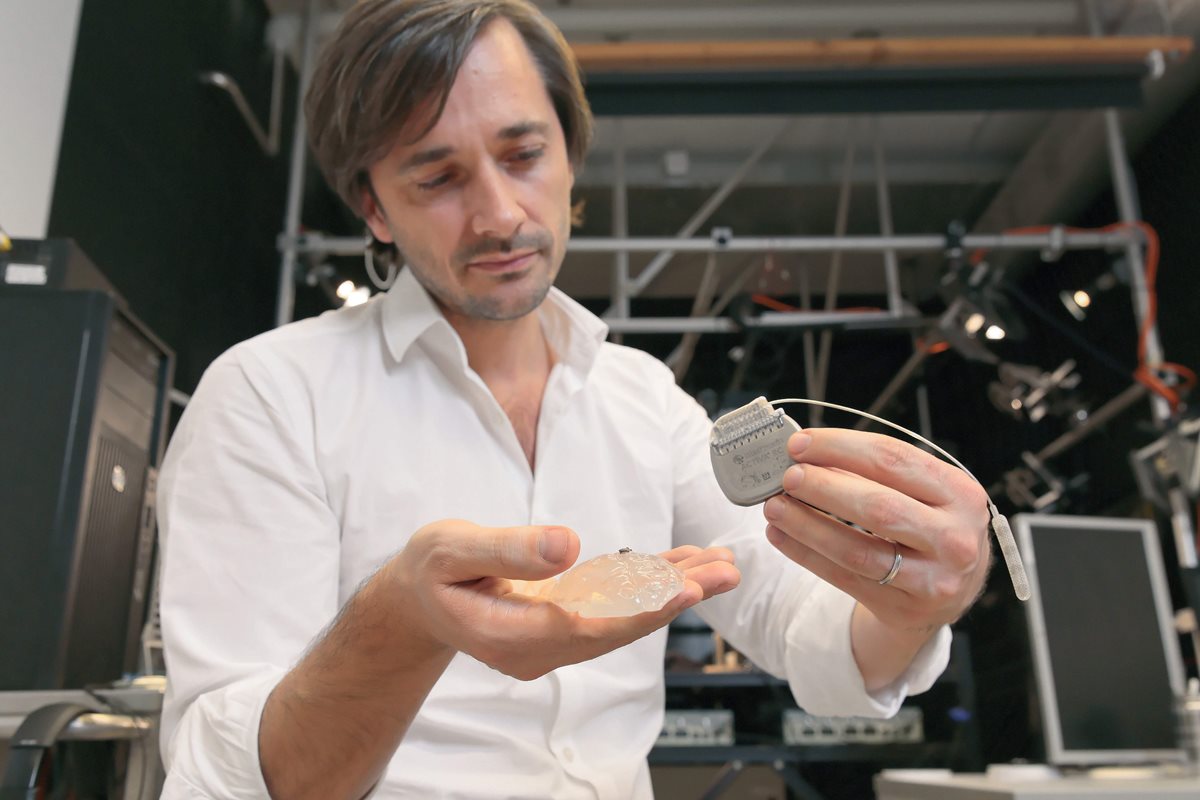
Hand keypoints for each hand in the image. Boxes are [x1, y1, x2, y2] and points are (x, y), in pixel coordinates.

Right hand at [386, 520, 739, 679]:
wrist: (418, 602)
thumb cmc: (430, 571)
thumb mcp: (453, 549)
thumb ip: (507, 548)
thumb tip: (564, 544)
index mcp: (512, 635)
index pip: (589, 626)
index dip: (640, 608)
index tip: (684, 588)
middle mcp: (541, 647)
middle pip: (618, 626)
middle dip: (674, 598)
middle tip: (724, 572)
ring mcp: (554, 640)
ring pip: (623, 617)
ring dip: (671, 591)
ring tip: (721, 566)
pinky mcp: (564, 622)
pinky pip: (614, 606)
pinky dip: (649, 584)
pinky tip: (685, 565)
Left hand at [761, 429, 990, 632]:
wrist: (953, 588)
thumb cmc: (930, 523)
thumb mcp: (926, 492)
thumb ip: (877, 471)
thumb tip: (807, 453)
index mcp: (961, 494)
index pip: (893, 460)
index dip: (840, 448)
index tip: (799, 443)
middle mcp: (954, 538)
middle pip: (878, 507)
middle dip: (823, 487)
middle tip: (787, 476)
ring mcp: (933, 580)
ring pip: (856, 550)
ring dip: (806, 525)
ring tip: (773, 506)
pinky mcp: (904, 609)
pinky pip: (844, 578)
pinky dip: (806, 554)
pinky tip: (780, 535)